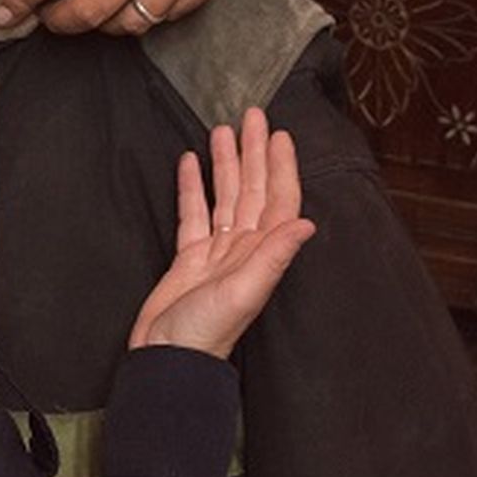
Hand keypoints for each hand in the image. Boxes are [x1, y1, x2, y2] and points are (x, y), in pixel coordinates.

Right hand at [129, 108, 315, 358]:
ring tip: (221, 130)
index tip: (279, 134)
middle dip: (253, 152)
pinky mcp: (189, 257)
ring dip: (225, 163)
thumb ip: (273, 257)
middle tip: (251, 116)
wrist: (169, 359)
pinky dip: (191, 186)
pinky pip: (193, 213)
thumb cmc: (206, 332)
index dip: (280, 167)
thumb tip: (306, 224)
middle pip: (252, 190)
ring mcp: (216, 252)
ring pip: (224, 196)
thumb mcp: (243, 293)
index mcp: (260, 254)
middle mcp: (243, 248)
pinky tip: (188, 163)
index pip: (277, 200)